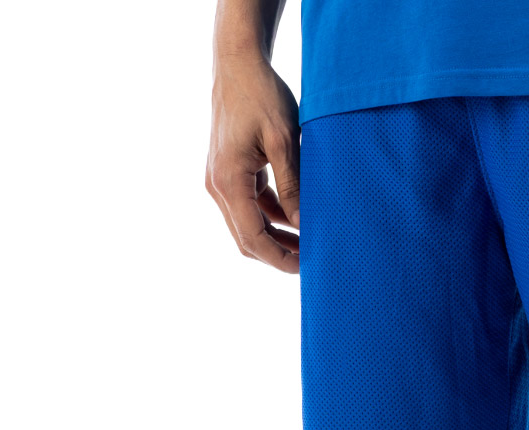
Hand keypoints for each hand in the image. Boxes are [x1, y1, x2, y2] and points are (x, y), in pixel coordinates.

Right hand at [206, 55, 299, 271]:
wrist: (239, 63)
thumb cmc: (261, 95)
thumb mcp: (284, 141)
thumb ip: (292, 186)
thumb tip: (301, 225)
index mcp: (228, 181)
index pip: (252, 238)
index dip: (279, 258)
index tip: (305, 267)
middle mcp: (218, 185)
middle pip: (246, 238)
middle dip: (277, 253)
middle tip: (311, 260)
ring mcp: (220, 179)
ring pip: (247, 225)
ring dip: (275, 237)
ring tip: (308, 241)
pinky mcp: (229, 172)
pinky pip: (250, 206)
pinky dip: (271, 217)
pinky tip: (296, 218)